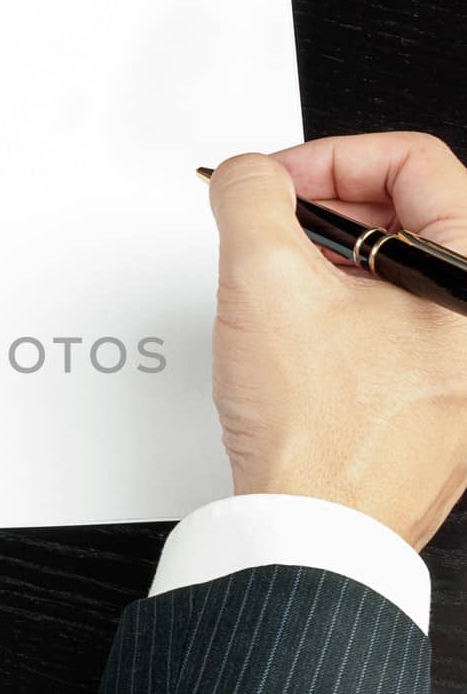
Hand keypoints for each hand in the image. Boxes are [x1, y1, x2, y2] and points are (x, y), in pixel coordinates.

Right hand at [206, 132, 466, 550]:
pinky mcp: (443, 402)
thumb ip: (251, 194)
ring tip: (277, 283)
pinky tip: (297, 334)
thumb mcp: (264, 280)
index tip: (279, 181)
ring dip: (331, 260)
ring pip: (401, 271)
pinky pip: (398, 324)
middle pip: (412, 213)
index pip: (416, 160)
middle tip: (271, 225)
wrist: (315, 537)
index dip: (331, 156)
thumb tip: (249, 174)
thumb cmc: (320, 438)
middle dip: (327, 208)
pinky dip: (344, 310)